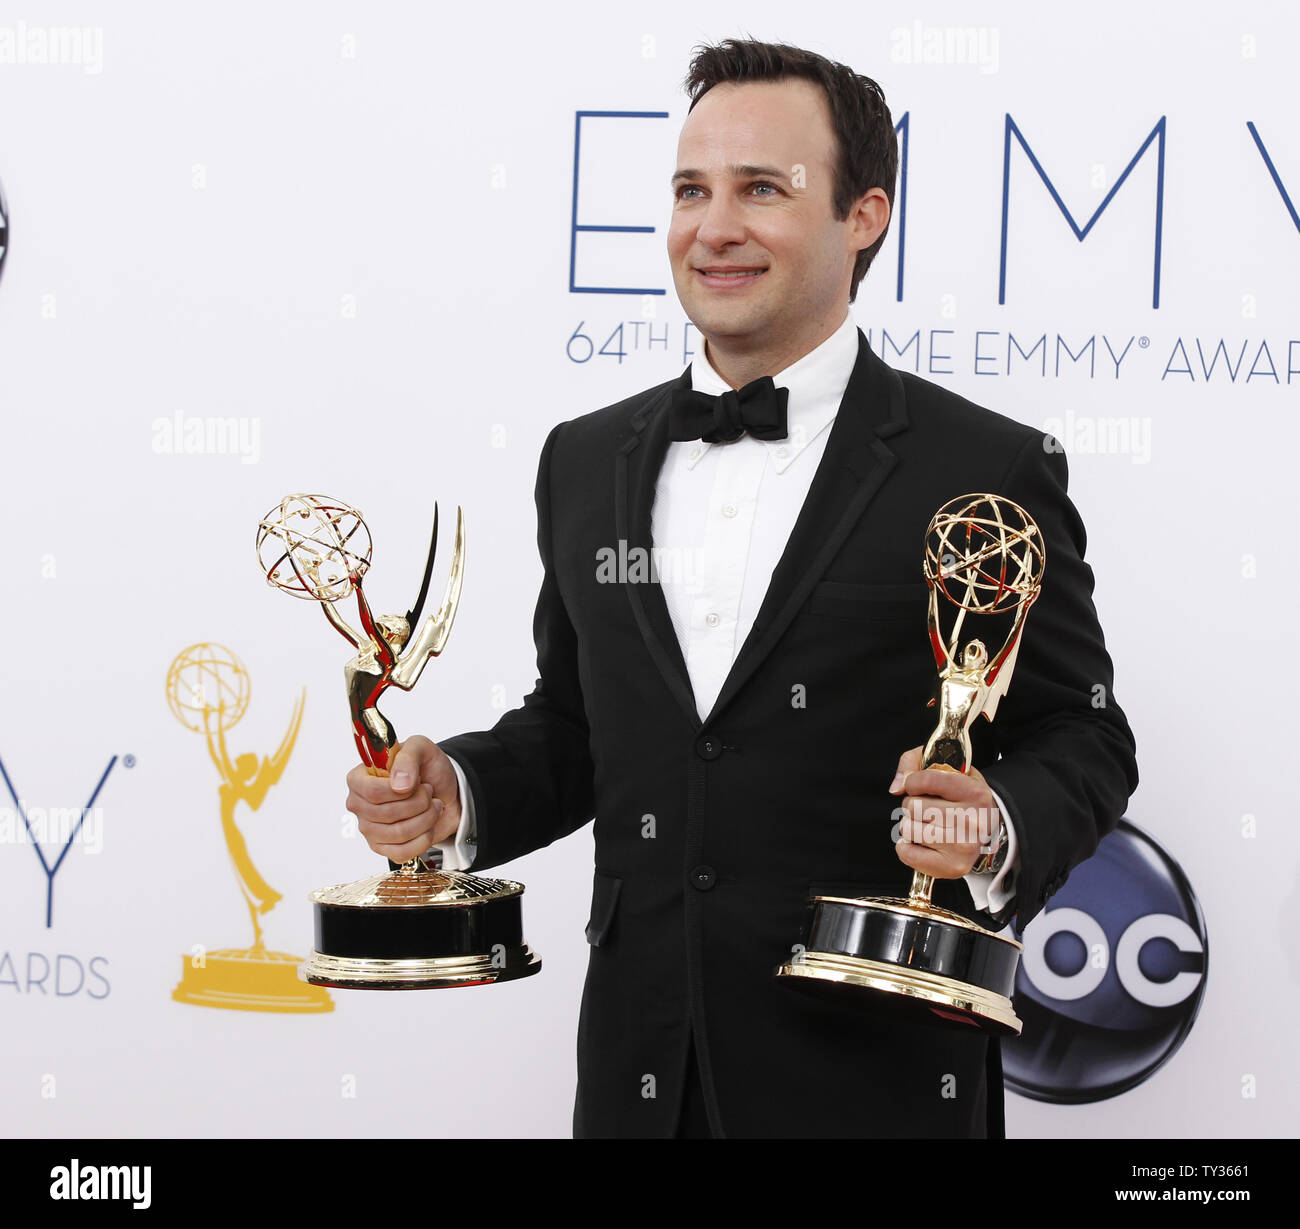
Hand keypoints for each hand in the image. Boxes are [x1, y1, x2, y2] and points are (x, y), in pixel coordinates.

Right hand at [345, 735, 462, 862]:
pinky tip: (428, 825)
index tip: (418, 783)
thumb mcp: (420, 748)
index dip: (399, 790)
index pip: (372, 792)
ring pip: (399, 833)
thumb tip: (399, 784)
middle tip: (429, 792)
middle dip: (419, 802)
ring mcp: (369, 829)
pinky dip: (424, 838)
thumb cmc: (428, 769)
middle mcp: (360, 805)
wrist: (446, 790)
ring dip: (426, 818)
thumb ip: (408, 758)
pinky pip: (402, 852)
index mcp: (359, 778)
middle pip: (387, 814)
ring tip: (432, 806)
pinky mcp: (383, 848)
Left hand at [888, 746, 1000, 878]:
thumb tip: (896, 787)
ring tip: (928, 824)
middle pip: (913, 806)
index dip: (913, 781)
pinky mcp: (953, 866)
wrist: (985, 825)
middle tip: (928, 808)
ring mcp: (963, 846)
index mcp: (974, 792)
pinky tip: (921, 841)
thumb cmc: (960, 794)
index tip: (916, 785)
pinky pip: (907, 853)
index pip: (927, 780)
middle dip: (912, 804)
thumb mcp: (946, 766)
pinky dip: (906, 846)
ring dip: (910, 824)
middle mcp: (972, 820)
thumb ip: (914, 762)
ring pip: (908, 828)